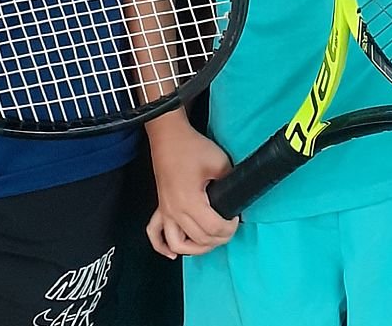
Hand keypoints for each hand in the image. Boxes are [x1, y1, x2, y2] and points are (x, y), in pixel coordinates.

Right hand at [145, 115, 238, 258]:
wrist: (169, 136)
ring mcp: (166, 211)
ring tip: (210, 242)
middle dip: (219, 239)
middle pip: (199, 239)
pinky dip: (162, 247)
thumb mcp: (219, 162)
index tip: (236, 218)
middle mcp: (175, 212)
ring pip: (178, 243)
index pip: (213, 229)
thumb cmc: (192, 147)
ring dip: (196, 248)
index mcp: (190, 202)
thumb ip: (229, 183)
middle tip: (230, 228)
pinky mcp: (161, 207)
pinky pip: (155, 234)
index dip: (229, 228)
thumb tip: (236, 197)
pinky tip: (174, 254)